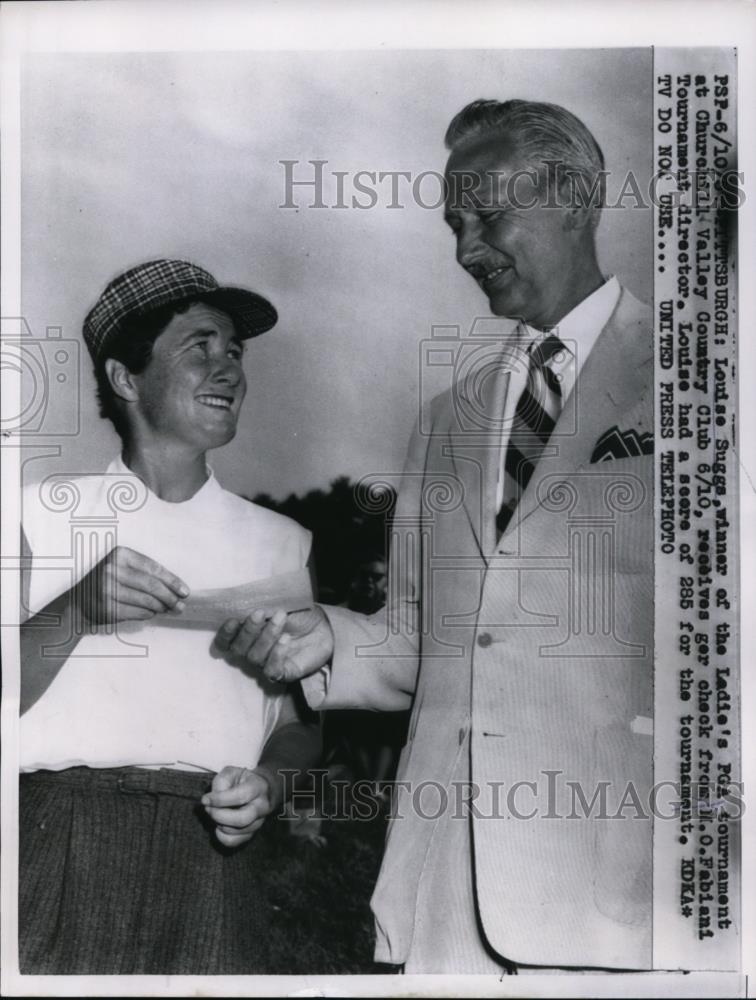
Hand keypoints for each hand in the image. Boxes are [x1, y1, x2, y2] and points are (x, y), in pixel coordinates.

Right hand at [73, 545, 188, 625]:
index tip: (185, 591)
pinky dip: (149, 614)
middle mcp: (112, 570)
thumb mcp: (122, 567)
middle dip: (170, 597)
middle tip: (181, 605)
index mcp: (120, 555)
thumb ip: (145, 573)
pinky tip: (152, 613)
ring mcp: (108, 590)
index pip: (153, 568)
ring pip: (147, 601)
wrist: (78, 601)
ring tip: (170, 609)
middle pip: (152, 586)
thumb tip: (176, 588)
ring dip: (162, 607)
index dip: (172, 581)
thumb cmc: (107, 582)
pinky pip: (138, 613)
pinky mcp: (108, 608)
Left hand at [201, 766, 272, 847]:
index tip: (205, 799)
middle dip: (220, 816)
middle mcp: (262, 807)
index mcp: (258, 787)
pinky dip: (221, 835)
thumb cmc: (242, 780)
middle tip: (209, 809)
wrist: (261, 789)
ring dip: (219, 824)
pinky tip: (220, 824)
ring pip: (236, 832)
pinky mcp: (251, 833)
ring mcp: (258, 822)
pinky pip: (233, 841)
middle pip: (242, 819)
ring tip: (215, 813)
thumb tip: (211, 800)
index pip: (241, 796)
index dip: (220, 799)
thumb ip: (220, 782)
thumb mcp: (232, 772)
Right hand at [215, 605, 333, 683]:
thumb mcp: (277, 605)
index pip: (225, 643)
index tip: (234, 620)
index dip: (225, 634)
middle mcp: (253, 652)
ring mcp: (267, 664)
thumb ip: (260, 607)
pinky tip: (286, 639)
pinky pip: (272, 670)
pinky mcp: (283, 673)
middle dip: (248, 630)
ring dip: (266, 636)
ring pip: (255, 657)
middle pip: (239, 649)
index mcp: (247, 636)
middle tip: (261, 613)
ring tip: (281, 618)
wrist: (324, 626)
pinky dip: (277, 654)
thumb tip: (244, 604)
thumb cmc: (298, 615)